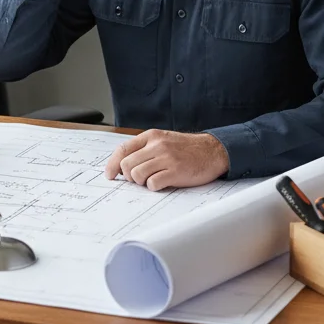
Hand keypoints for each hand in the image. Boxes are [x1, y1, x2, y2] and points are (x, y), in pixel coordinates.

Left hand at [104, 130, 229, 190]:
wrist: (213, 151)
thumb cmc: (187, 149)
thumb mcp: (164, 140)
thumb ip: (145, 149)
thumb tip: (123, 166)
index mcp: (152, 136)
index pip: (123, 149)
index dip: (112, 164)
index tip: (110, 174)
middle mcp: (157, 145)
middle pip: (127, 165)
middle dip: (129, 176)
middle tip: (139, 179)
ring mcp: (166, 158)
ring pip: (137, 175)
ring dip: (142, 182)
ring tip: (153, 179)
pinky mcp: (175, 172)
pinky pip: (152, 184)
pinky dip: (154, 187)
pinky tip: (164, 182)